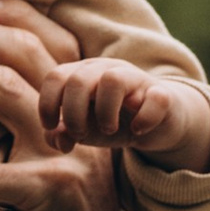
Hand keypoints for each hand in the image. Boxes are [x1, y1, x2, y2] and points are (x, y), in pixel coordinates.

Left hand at [41, 58, 209, 172]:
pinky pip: (155, 99)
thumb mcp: (84, 131)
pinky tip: (138, 131)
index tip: (52, 126)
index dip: (47, 104)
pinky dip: (144, 119)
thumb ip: (62, 135)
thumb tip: (59, 140)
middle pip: (78, 80)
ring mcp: (136, 79)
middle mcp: (108, 70)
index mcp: (83, 74)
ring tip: (108, 129)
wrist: (157, 123)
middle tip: (80, 134)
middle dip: (73, 114)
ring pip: (112, 80)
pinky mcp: (162, 94)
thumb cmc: (113, 122)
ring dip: (104, 112)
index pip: (56, 77)